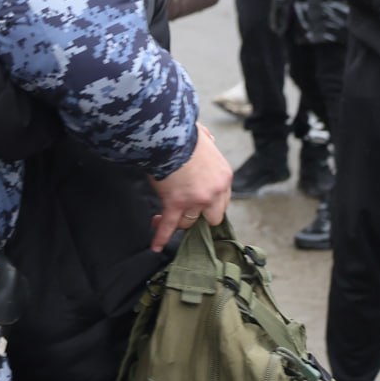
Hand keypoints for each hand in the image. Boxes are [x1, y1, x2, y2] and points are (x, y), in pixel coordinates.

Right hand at [147, 124, 231, 251]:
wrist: (170, 137)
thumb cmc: (184, 134)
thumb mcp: (204, 137)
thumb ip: (208, 141)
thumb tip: (208, 139)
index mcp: (224, 176)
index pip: (222, 198)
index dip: (210, 202)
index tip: (199, 201)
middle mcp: (214, 192)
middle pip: (211, 216)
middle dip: (199, 215)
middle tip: (186, 212)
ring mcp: (195, 200)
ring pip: (188, 221)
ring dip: (177, 220)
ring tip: (161, 218)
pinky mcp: (175, 204)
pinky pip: (169, 224)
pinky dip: (161, 236)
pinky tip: (155, 246)